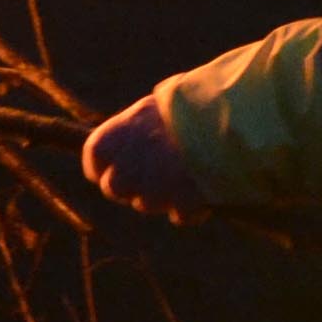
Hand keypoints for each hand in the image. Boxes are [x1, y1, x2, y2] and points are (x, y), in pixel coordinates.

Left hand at [83, 96, 206, 221]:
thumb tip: (131, 144)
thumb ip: (136, 130)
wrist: (227, 119)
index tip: (118, 165)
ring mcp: (153, 190)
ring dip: (163, 194)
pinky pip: (181, 215)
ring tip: (186, 171)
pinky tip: (203, 189)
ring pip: (147, 204)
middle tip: (155, 171)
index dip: (105, 165)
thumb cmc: (192, 107)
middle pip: (114, 188)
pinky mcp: (182, 205)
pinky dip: (191, 208)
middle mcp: (126, 168)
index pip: (94, 159)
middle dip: (131, 185)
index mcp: (114, 137)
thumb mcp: (155, 108)